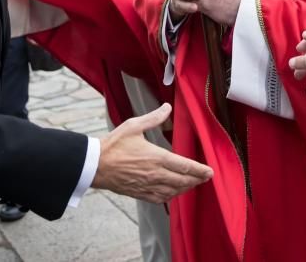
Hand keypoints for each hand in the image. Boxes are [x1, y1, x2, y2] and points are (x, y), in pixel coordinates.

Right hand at [92, 103, 212, 202]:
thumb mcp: (134, 126)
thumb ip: (154, 118)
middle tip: (206, 177)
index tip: (210, 171)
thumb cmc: (114, 144)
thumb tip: (167, 107)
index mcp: (156, 157)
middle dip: (197, 180)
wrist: (95, 165)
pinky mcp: (139, 193)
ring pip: (173, 191)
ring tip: (193, 184)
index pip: (185, 166)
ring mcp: (147, 186)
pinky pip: (160, 199)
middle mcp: (155, 174)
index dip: (200, 170)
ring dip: (185, 188)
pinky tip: (173, 193)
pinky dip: (171, 196)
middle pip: (183, 181)